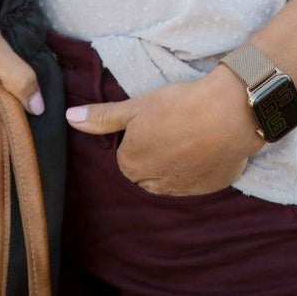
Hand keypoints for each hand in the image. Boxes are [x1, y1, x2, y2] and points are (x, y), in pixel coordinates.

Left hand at [66, 66, 267, 196]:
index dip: (141, 134)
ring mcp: (184, 189)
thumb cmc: (178, 106)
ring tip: (193, 132)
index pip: (127, 154)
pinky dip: (202, 165)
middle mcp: (154, 184)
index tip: (156, 118)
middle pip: (148, 169)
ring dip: (179, 161)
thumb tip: (69, 118)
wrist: (227, 114)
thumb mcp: (136, 106)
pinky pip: (199, 179)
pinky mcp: (210, 188)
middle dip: (157, 151)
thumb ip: (103, 117)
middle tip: (174, 124)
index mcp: (132, 165)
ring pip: (173, 177)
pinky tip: (209, 143)